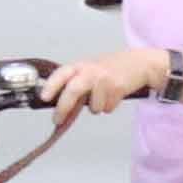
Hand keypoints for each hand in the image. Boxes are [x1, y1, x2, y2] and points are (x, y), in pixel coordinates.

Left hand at [47, 47, 164, 118]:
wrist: (139, 63)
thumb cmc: (110, 68)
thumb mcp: (90, 71)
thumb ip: (76, 84)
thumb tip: (60, 107)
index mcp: (80, 65)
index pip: (61, 74)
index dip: (51, 86)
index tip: (43, 97)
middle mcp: (91, 71)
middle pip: (73, 90)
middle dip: (63, 108)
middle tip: (57, 120)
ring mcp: (105, 79)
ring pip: (93, 106)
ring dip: (96, 107)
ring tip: (103, 96)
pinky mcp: (118, 88)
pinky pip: (107, 108)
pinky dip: (109, 106)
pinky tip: (114, 95)